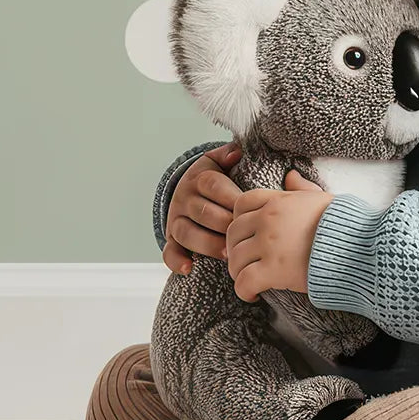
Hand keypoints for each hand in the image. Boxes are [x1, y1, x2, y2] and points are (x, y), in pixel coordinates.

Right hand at [163, 141, 241, 275]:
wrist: (190, 191)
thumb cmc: (216, 180)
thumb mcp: (220, 162)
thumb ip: (228, 155)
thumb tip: (236, 151)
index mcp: (200, 178)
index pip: (214, 186)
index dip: (232, 198)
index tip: (250, 210)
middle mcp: (185, 198)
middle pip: (202, 212)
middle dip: (224, 224)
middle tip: (244, 235)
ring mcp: (177, 220)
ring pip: (186, 232)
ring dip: (206, 244)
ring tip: (226, 253)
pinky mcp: (172, 239)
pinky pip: (169, 251)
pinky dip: (176, 261)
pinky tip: (189, 268)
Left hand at [225, 168, 334, 301]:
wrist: (358, 246)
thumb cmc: (344, 224)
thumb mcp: (321, 197)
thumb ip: (301, 188)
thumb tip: (291, 176)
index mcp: (279, 200)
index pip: (242, 203)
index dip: (238, 219)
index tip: (247, 233)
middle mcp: (268, 219)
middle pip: (234, 232)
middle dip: (235, 248)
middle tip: (245, 261)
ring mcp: (269, 244)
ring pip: (235, 259)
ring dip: (237, 272)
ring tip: (249, 280)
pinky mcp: (273, 270)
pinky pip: (244, 282)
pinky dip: (244, 291)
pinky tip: (254, 295)